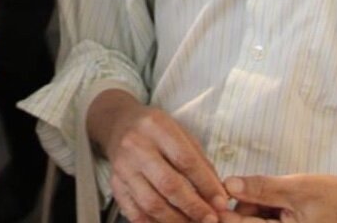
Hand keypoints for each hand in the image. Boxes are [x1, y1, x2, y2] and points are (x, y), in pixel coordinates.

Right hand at [96, 95, 238, 222]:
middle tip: (211, 219)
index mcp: (156, 127)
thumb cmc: (155, 129)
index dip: (206, 185)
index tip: (221, 202)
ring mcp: (122, 167)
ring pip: (151, 203)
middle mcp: (136, 146)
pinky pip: (134, 212)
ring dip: (176, 220)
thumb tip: (218, 195)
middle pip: (168, 184)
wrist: (118, 123)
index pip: (185, 160)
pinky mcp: (115, 183)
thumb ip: (200, 162)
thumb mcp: (180, 133)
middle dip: (194, 207)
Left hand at [224, 174, 336, 222]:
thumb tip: (228, 184)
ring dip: (253, 206)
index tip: (212, 198)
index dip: (225, 214)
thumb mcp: (296, 189)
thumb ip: (261, 188)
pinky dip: (265, 207)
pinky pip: (269, 220)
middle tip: (238, 185)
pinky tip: (274, 194)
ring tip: (272, 190)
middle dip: (242, 207)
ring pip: (257, 221)